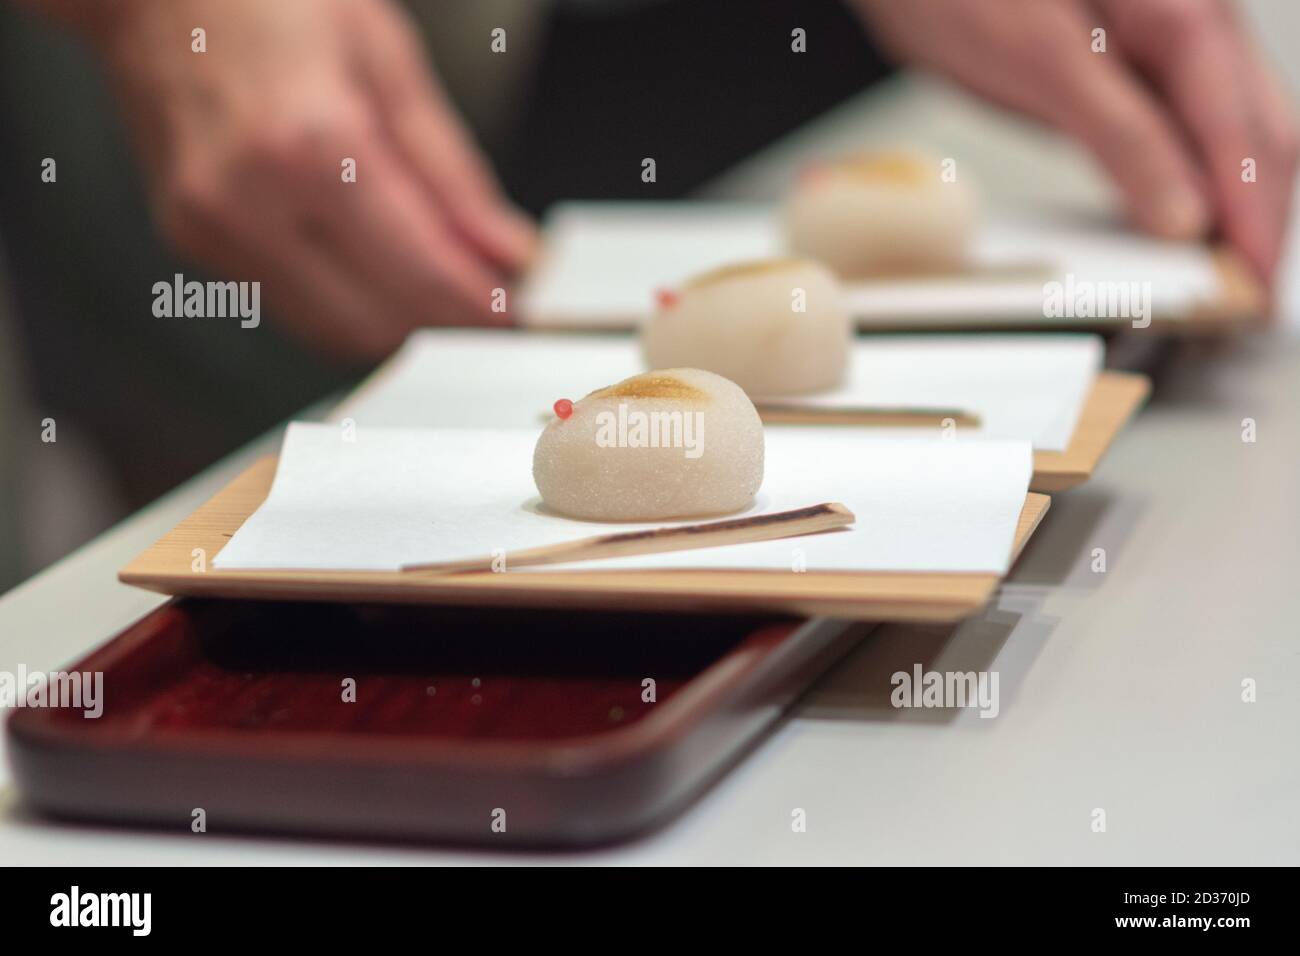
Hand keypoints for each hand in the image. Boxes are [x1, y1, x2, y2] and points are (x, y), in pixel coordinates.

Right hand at [91, 0, 536, 357]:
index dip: (481, 301)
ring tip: (442, 288)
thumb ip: (451, 173)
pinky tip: (380, 276)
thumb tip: (504, 248)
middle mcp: (251, 198)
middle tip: (490, 300)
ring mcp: (214, 228)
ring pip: (334, 330)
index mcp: (311, 142)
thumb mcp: (386, 61)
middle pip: (379, 317)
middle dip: (446, 322)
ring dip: (399, 325)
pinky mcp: (194, 243)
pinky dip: (349, 306)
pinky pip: (293, 308)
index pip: (421, 269)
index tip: (518, 309)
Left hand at [853, 0, 1297, 281]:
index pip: (1247, 137)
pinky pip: (1176, 130)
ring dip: (1230, 204)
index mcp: (1185, 14)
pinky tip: (1174, 222)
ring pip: (1225, 135)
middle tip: (1247, 299)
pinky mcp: (1121, 66)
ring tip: (1221, 275)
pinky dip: (1183, 182)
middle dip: (1260, 218)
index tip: (1253, 288)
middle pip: (1258, 136)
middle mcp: (1190, 24)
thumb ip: (1122, 133)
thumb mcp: (1041, 59)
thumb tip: (1185, 215)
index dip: (1256, 220)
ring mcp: (1159, 45)